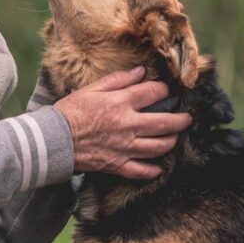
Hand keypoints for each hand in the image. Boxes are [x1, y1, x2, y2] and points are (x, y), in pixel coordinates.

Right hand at [54, 66, 191, 179]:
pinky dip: (153, 170)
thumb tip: (140, 72)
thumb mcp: (92, 88)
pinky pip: (142, 171)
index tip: (166, 91)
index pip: (153, 93)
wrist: (54, 139)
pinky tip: (159, 168)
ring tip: (174, 138)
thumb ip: (119, 80)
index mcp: (121, 103)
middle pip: (165, 122)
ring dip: (171, 141)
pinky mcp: (118, 165)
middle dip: (181, 120)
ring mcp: (125, 147)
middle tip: (188, 119)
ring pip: (159, 147)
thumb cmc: (70, 111)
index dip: (163, 90)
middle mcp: (128, 125)